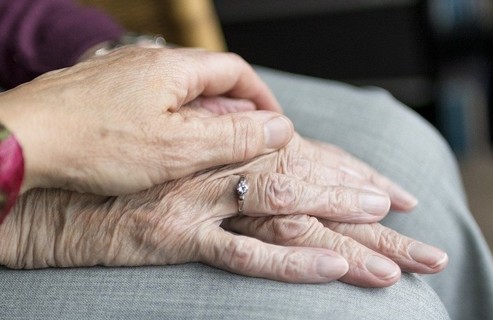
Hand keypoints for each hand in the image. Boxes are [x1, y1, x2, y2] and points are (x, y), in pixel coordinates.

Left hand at [0, 47, 288, 194]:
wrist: (22, 141)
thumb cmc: (95, 143)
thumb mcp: (179, 147)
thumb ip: (234, 136)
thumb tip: (279, 128)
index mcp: (174, 68)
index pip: (236, 71)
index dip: (261, 98)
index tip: (274, 124)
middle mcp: (149, 62)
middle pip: (209, 81)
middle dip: (235, 111)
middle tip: (245, 144)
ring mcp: (123, 75)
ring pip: (180, 93)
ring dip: (203, 118)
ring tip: (208, 150)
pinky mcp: (103, 93)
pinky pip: (152, 102)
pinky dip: (172, 122)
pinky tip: (165, 147)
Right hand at [0, 109, 442, 285]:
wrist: (67, 194)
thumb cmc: (129, 177)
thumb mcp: (185, 161)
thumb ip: (228, 160)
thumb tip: (270, 158)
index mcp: (225, 148)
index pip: (304, 157)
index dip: (350, 173)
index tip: (391, 193)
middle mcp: (220, 166)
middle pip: (307, 182)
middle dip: (362, 202)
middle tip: (410, 223)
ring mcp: (202, 200)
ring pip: (285, 210)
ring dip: (341, 228)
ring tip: (393, 251)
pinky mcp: (178, 235)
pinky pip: (243, 249)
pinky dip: (290, 259)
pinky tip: (333, 266)